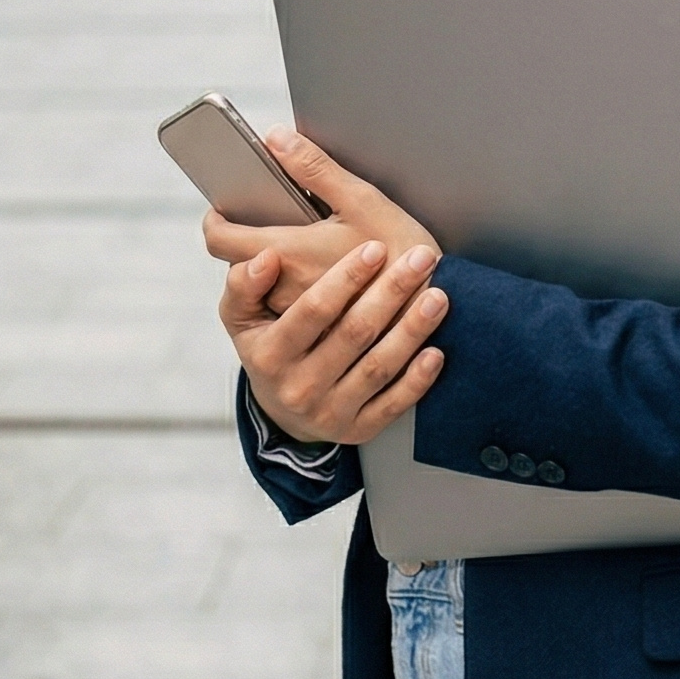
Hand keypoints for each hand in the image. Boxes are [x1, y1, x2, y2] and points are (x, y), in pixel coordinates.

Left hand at [203, 129, 438, 315]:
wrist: (449, 311)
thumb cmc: (407, 253)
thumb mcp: (364, 200)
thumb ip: (314, 168)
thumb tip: (276, 139)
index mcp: (288, 254)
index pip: (220, 239)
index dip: (216, 218)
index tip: (223, 206)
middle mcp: (284, 292)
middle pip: (242, 266)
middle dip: (252, 240)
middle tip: (275, 219)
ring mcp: (301, 320)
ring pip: (266, 292)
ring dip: (276, 269)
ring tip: (307, 247)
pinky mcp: (320, 337)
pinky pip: (292, 314)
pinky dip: (298, 293)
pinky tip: (325, 277)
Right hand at [220, 236, 448, 446]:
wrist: (281, 410)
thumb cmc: (267, 347)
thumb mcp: (241, 318)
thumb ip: (244, 284)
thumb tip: (265, 258)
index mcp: (269, 355)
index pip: (312, 311)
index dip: (345, 278)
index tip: (375, 248)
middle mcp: (299, 388)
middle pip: (354, 334)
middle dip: (391, 292)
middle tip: (422, 258)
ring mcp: (331, 413)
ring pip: (378, 368)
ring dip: (412, 331)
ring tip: (438, 296)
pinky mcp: (359, 430)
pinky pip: (393, 405)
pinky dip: (418, 380)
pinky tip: (436, 351)